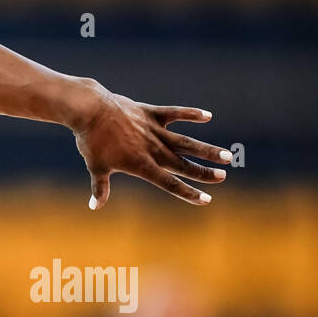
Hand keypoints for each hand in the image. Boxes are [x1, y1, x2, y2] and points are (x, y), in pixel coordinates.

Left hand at [70, 85, 230, 208]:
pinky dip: (190, 113)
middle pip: (183, 164)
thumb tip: (94, 207)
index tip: (206, 200)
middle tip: (223, 176)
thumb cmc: (91, 140)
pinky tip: (207, 116)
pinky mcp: (151, 113)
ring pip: (186, 142)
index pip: (169, 183)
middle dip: (204, 172)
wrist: (90, 110)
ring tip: (227, 155)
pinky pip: (174, 113)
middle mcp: (152, 149)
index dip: (188, 192)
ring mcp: (153, 130)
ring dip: (206, 149)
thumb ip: (100, 188)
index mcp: (141, 165)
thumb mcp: (95, 166)